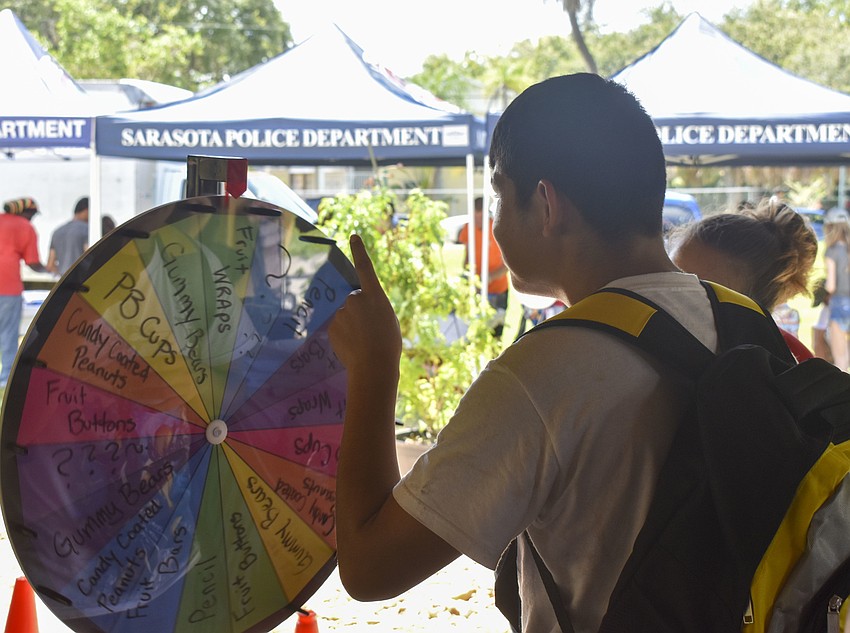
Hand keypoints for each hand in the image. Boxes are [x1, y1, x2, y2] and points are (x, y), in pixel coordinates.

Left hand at [329, 235, 401, 377]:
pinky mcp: (331, 326)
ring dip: (352, 325)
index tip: (353, 236)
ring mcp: (342, 312)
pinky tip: (352, 346)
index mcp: (375, 296)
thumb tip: (359, 311)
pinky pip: (338, 328)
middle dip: (359, 312)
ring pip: (345, 315)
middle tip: (369, 330)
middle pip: (354, 300)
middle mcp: (356, 299)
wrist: (373, 365)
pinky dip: (344, 335)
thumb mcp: (388, 320)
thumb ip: (373, 308)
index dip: (359, 251)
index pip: (365, 268)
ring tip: (363, 341)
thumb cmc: (388, 344)